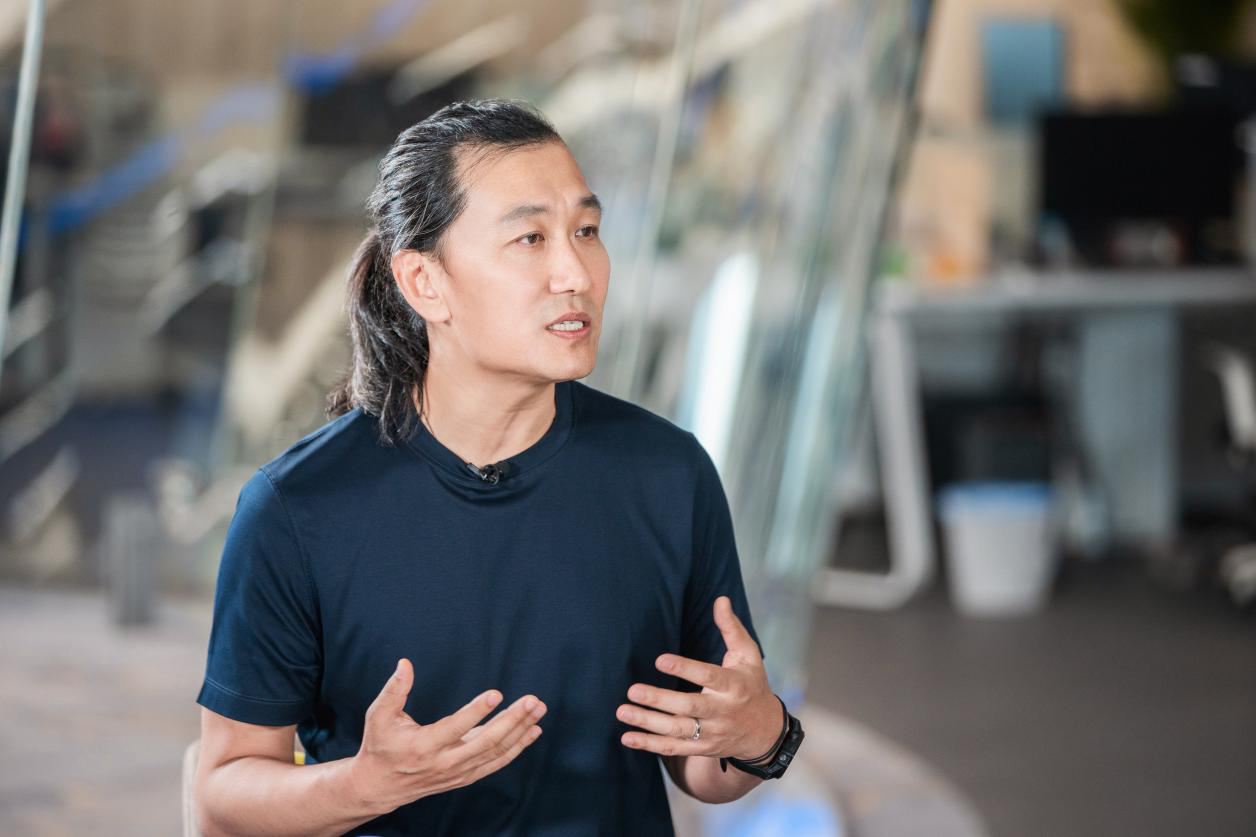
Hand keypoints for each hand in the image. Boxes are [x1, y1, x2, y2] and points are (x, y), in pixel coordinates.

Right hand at [348, 658, 545, 813]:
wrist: (379, 786)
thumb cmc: (380, 745)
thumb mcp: (378, 715)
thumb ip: (393, 690)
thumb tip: (405, 663)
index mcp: (424, 746)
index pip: (455, 728)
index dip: (476, 711)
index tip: (497, 694)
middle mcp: (445, 762)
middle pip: (486, 742)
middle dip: (512, 720)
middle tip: (532, 700)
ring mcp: (458, 772)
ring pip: (496, 752)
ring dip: (520, 730)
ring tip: (538, 710)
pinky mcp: (465, 776)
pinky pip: (496, 763)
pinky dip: (517, 747)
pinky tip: (533, 730)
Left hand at [616, 596, 780, 760]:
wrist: (764, 732)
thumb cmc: (752, 684)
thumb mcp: (748, 655)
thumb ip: (731, 628)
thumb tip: (720, 599)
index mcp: (734, 686)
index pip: (708, 677)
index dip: (685, 669)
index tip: (660, 660)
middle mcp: (723, 712)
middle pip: (689, 708)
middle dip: (660, 700)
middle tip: (633, 689)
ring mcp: (712, 733)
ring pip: (677, 730)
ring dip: (648, 722)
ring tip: (623, 710)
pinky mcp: (702, 748)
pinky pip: (673, 748)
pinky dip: (649, 745)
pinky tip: (626, 736)